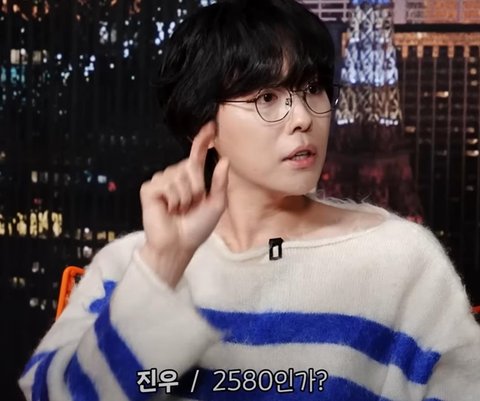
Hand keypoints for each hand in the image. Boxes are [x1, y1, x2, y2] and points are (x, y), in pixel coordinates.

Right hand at [139, 121, 228, 280]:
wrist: (179, 245)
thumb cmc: (197, 227)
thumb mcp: (216, 204)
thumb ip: (219, 182)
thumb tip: (224, 160)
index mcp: (191, 179)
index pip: (196, 155)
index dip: (202, 140)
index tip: (210, 125)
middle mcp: (175, 176)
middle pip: (190, 166)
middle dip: (196, 188)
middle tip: (191, 206)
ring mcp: (161, 181)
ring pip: (179, 176)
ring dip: (185, 198)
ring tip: (179, 210)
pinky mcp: (149, 189)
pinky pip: (167, 185)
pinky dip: (172, 200)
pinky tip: (168, 210)